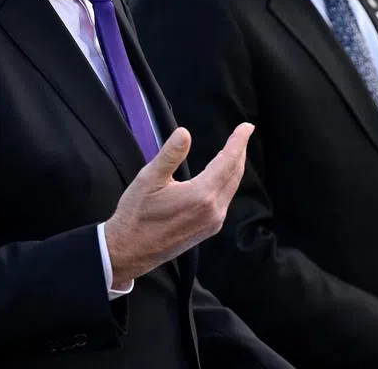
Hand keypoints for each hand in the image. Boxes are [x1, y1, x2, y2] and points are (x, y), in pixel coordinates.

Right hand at [104, 124, 252, 287]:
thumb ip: (170, 155)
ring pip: (231, 188)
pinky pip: (225, 200)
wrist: (129, 252)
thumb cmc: (136, 214)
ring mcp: (213, 222)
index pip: (228, 161)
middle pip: (235, 174)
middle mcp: (214, 210)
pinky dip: (227, 182)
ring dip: (235, 167)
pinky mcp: (209, 230)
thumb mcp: (149, 179)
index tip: (247, 126)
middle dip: (240, 151)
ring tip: (234, 150)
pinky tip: (222, 176)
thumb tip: (185, 132)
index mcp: (202, 195)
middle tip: (244, 133)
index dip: (238, 141)